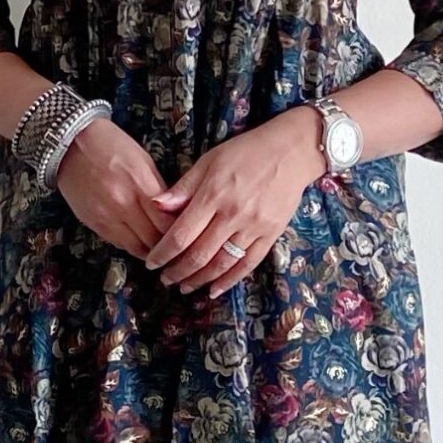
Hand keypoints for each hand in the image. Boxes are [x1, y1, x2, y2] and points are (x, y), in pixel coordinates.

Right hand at [53, 116, 173, 259]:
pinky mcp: (93, 224)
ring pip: (136, 248)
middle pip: (154, 240)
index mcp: (140, 185)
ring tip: (161, 249)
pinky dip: (132, 246)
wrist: (70, 144)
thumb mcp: (143, 161)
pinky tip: (140, 242)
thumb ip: (159, 190)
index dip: (180, 233)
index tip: (187, 235)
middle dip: (168, 246)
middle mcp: (123, 205)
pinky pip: (118, 244)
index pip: (167, 223)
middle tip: (178, 247)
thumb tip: (174, 214)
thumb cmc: (110, 146)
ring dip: (151, 251)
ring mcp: (106, 217)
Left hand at [141, 110, 324, 297]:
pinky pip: (247, 264)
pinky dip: (229, 281)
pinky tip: (214, 290)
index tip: (151, 262)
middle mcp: (232, 214)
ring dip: (199, 280)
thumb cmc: (246, 152)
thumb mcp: (209, 161)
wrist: (291, 152)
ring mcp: (253, 227)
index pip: (180, 235)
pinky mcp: (270, 235)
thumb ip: (183, 187)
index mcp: (213, 195)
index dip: (162, 254)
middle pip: (198, 255)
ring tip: (185, 287)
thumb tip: (155, 207)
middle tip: (165, 280)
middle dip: (177, 272)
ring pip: (221, 264)